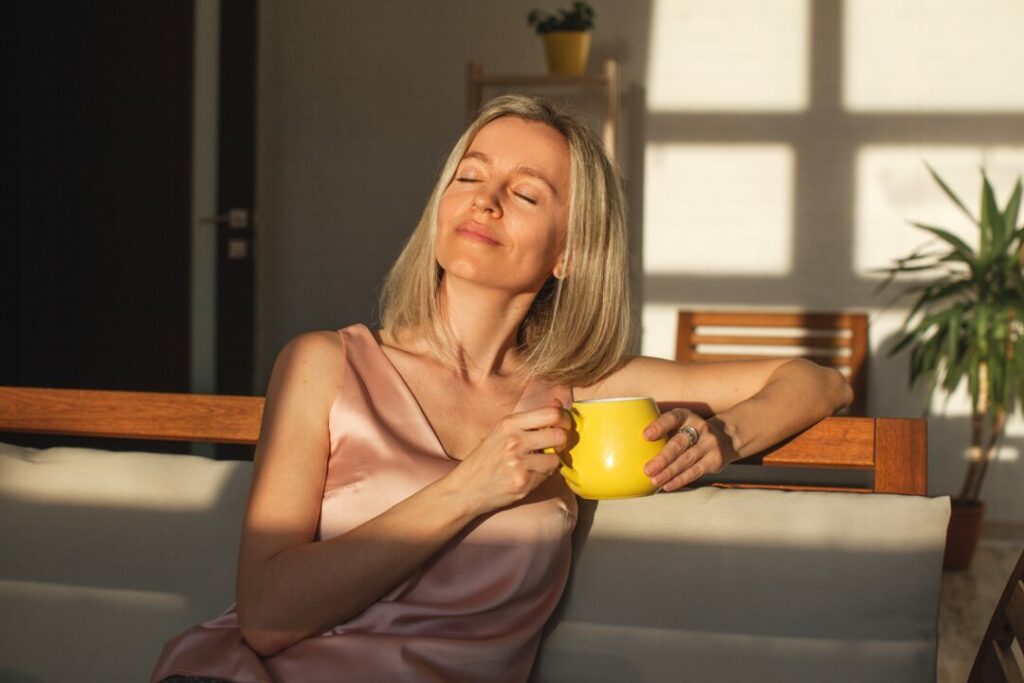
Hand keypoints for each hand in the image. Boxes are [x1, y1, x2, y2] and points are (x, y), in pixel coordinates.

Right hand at [449, 399, 569, 514]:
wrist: (466, 488)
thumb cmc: (486, 459)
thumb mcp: (503, 431)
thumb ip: (531, 419)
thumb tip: (558, 403)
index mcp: (509, 423)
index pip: (551, 413)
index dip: (563, 420)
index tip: (562, 426)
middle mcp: (514, 440)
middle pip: (558, 435)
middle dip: (561, 442)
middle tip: (553, 447)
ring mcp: (518, 462)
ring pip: (555, 458)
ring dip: (550, 462)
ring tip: (536, 463)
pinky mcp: (522, 482)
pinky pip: (546, 476)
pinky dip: (541, 476)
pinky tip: (528, 475)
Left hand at [641, 408, 739, 491]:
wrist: (726, 436)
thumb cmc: (690, 431)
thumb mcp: (680, 423)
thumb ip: (662, 430)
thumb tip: (630, 444)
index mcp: (686, 416)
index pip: (672, 418)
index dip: (659, 426)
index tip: (645, 436)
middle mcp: (699, 428)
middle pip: (679, 444)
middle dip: (662, 458)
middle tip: (647, 469)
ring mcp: (709, 444)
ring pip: (686, 460)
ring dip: (669, 472)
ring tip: (654, 480)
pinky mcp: (715, 460)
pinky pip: (695, 471)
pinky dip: (680, 480)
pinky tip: (667, 485)